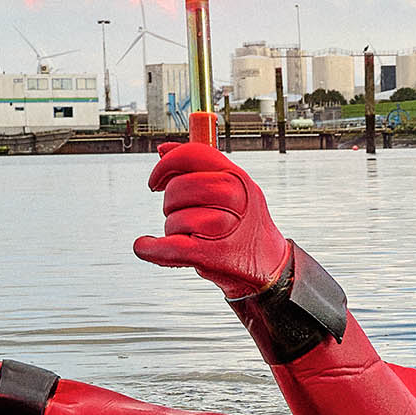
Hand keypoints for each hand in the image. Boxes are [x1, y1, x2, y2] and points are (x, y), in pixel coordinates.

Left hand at [133, 142, 287, 295]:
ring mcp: (223, 227)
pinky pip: (169, 247)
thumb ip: (201, 167)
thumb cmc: (246, 225)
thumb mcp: (234, 188)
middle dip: (170, 203)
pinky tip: (146, 246)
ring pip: (174, 219)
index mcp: (237, 177)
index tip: (156, 181)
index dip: (167, 164)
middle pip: (178, 187)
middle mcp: (234, 197)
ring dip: (173, 229)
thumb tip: (163, 149)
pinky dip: (152, 248)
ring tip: (192, 235)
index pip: (192, 154)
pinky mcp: (210, 255)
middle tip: (181, 214)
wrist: (270, 265)